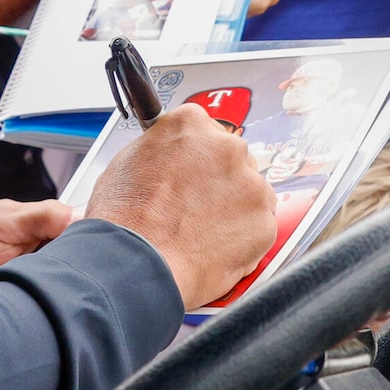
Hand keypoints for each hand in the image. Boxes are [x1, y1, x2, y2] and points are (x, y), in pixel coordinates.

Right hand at [83, 104, 278, 307]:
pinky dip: (241, 238)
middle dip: (218, 182)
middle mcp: (227, 147)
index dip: (196, 158)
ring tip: (201, 233)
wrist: (135, 265)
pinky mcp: (264, 222)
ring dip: (233, 209)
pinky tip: (212, 248)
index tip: (191, 174)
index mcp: (192, 125)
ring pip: (250, 193)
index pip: (205, 131)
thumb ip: (162, 150)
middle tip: (193, 208)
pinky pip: (257, 227)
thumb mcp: (129, 161)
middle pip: (232, 159)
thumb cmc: (124, 219)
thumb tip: (171, 156)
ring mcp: (251, 185)